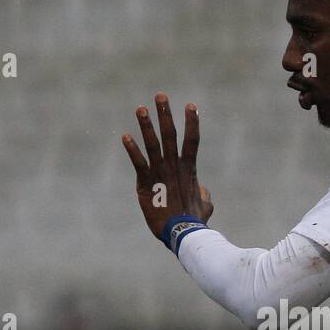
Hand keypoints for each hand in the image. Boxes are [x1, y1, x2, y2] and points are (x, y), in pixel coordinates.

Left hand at [121, 93, 213, 239]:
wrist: (183, 233)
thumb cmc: (195, 221)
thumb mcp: (204, 205)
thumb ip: (204, 194)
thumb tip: (202, 191)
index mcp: (189, 170)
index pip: (192, 140)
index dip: (192, 122)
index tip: (191, 105)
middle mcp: (175, 167)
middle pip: (171, 135)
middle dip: (165, 114)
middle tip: (160, 95)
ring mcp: (160, 173)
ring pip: (153, 144)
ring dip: (146, 125)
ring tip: (140, 108)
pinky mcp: (146, 184)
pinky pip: (139, 163)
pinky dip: (132, 150)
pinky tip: (124, 136)